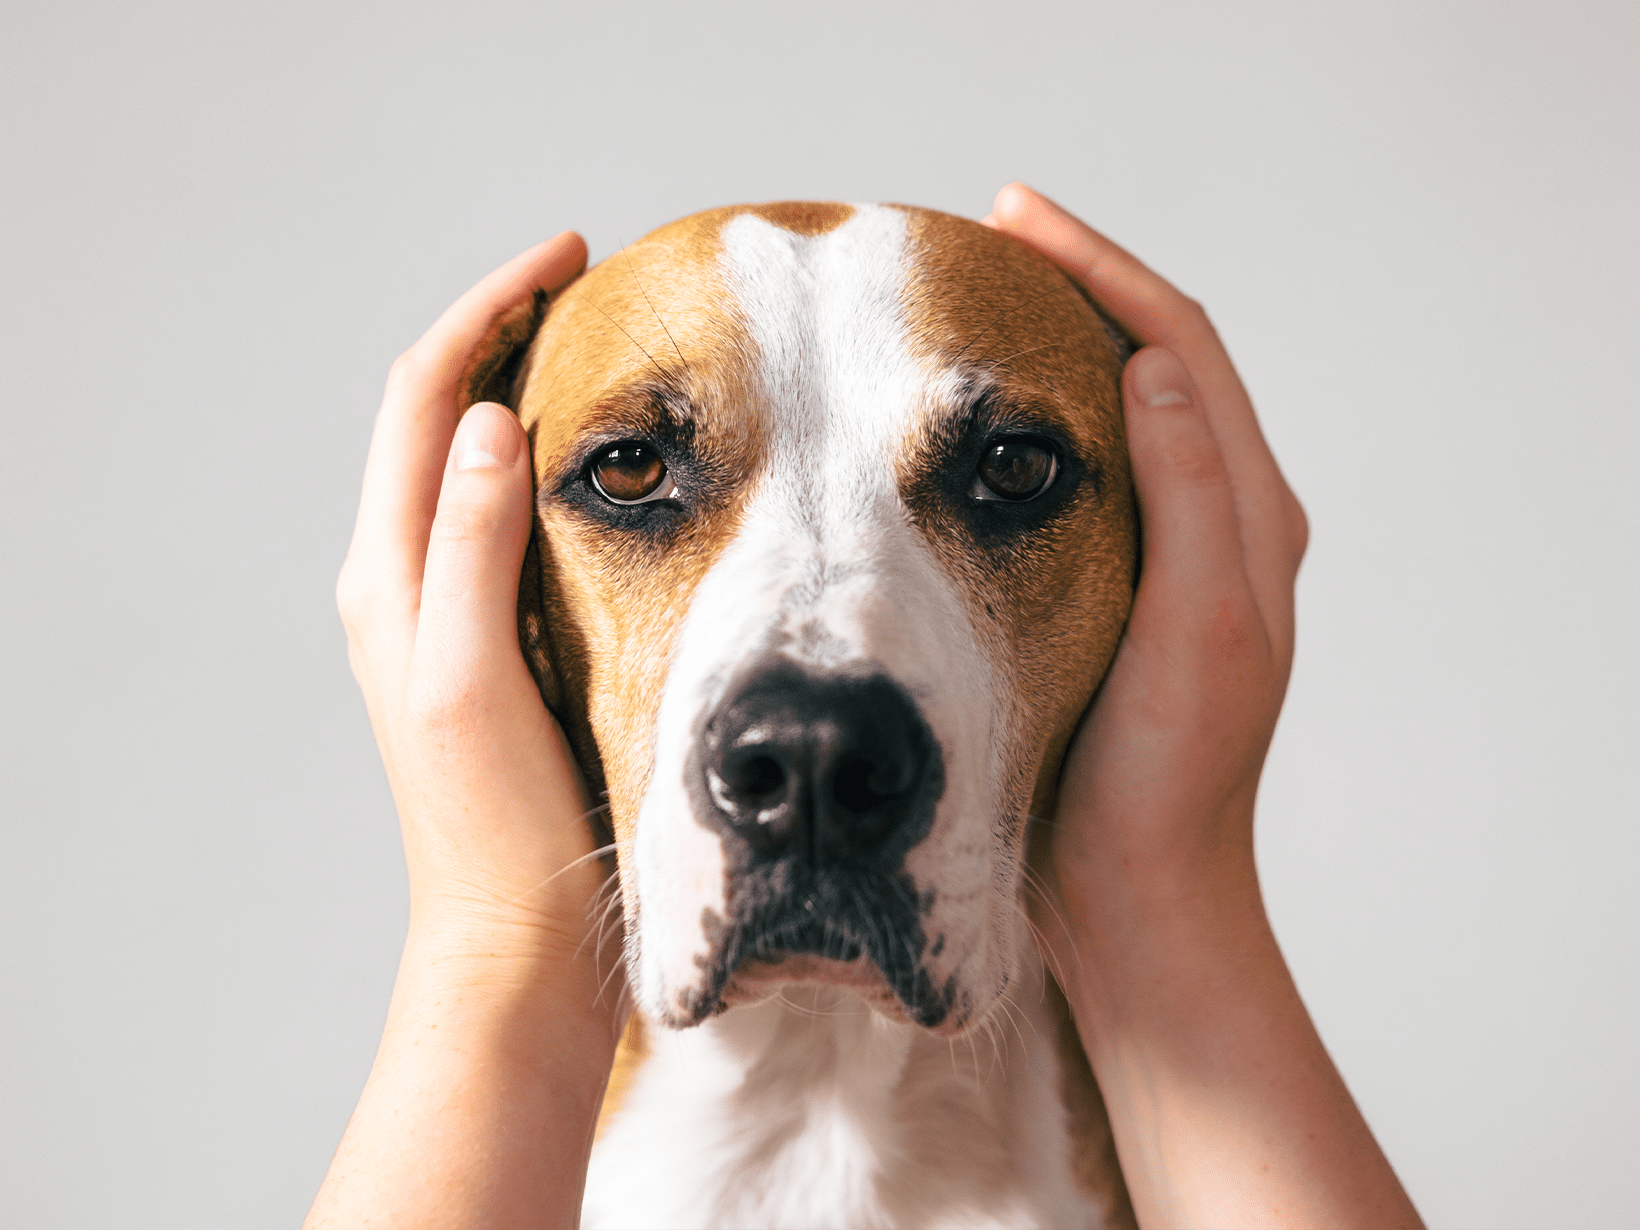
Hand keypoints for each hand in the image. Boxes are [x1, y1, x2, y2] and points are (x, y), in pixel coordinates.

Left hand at [336, 231, 607, 961]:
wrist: (512, 937)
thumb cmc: (499, 825)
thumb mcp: (477, 678)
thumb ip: (472, 548)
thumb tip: (486, 421)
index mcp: (389, 576)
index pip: (423, 399)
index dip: (487, 311)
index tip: (568, 257)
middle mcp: (400, 581)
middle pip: (434, 415)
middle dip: (500, 331)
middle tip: (586, 283)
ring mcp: (438, 611)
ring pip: (464, 462)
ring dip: (516, 388)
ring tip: (594, 348)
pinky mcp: (483, 640)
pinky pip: (497, 517)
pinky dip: (540, 462)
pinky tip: (600, 467)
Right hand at [991, 184, 1306, 954]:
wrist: (1137, 891)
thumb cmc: (1167, 779)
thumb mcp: (1198, 634)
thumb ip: (1194, 500)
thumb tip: (1148, 369)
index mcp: (1249, 518)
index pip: (1180, 349)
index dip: (1104, 270)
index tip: (1015, 219)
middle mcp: (1217, 521)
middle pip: (1153, 359)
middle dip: (1078, 284)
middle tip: (988, 234)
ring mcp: (1161, 553)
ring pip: (1111, 410)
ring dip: (1054, 343)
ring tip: (978, 300)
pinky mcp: (1108, 586)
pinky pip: (1074, 472)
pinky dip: (1029, 420)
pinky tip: (972, 418)